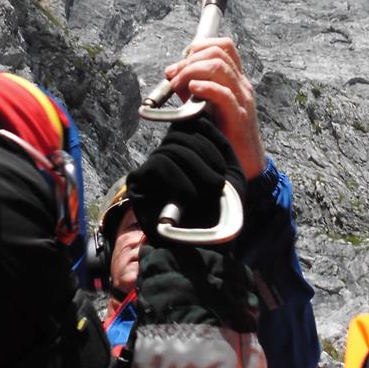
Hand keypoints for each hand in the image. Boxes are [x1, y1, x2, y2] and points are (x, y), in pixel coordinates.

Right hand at [127, 116, 244, 245]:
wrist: (203, 252)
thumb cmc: (219, 217)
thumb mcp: (230, 175)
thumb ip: (219, 144)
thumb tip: (201, 115)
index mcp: (187, 154)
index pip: (191, 125)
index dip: (209, 137)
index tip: (221, 166)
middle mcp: (167, 157)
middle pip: (182, 134)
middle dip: (206, 155)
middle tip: (217, 185)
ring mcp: (150, 170)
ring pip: (172, 148)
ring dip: (198, 170)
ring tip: (208, 192)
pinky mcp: (138, 183)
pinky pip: (160, 164)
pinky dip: (179, 180)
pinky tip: (188, 198)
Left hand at [163, 38, 265, 179]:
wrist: (244, 163)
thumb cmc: (224, 135)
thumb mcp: (205, 105)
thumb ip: (191, 88)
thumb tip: (171, 74)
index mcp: (235, 79)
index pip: (223, 46)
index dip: (199, 47)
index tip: (181, 59)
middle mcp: (241, 85)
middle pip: (218, 53)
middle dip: (190, 59)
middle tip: (173, 75)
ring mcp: (242, 99)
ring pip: (220, 68)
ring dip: (192, 71)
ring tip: (177, 84)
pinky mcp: (239, 117)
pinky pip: (223, 94)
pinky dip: (205, 87)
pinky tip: (191, 91)